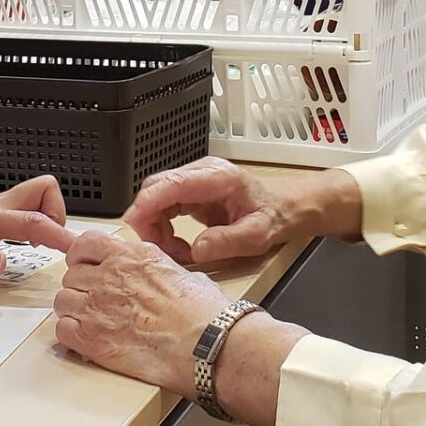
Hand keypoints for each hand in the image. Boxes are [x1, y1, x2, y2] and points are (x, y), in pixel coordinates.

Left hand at [54, 232, 228, 394]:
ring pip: (63, 300)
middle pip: (72, 274)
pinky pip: (63, 330)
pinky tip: (87, 339)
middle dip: (81, 287)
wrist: (206, 346)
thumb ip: (161, 271)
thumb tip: (164, 279)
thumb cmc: (204, 315)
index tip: (85, 264)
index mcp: (132, 255)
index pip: (86, 243)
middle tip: (95, 299)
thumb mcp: (185, 274)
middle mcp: (110, 275)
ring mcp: (97, 306)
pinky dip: (71, 335)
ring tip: (91, 321)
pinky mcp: (92, 338)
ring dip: (74, 310)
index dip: (83, 256)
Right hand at [123, 158, 359, 265]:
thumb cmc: (276, 215)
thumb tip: (196, 249)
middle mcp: (202, 173)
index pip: (170, 184)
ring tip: (175, 252)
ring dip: (156, 226)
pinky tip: (180, 245)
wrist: (289, 206)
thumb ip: (227, 241)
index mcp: (217, 177)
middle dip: (148, 220)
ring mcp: (196, 180)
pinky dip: (165, 227)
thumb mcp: (258, 235)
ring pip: (157, 197)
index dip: (147, 204)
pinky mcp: (194, 191)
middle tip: (158, 251)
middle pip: (156, 188)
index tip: (136, 227)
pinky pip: (166, 206)